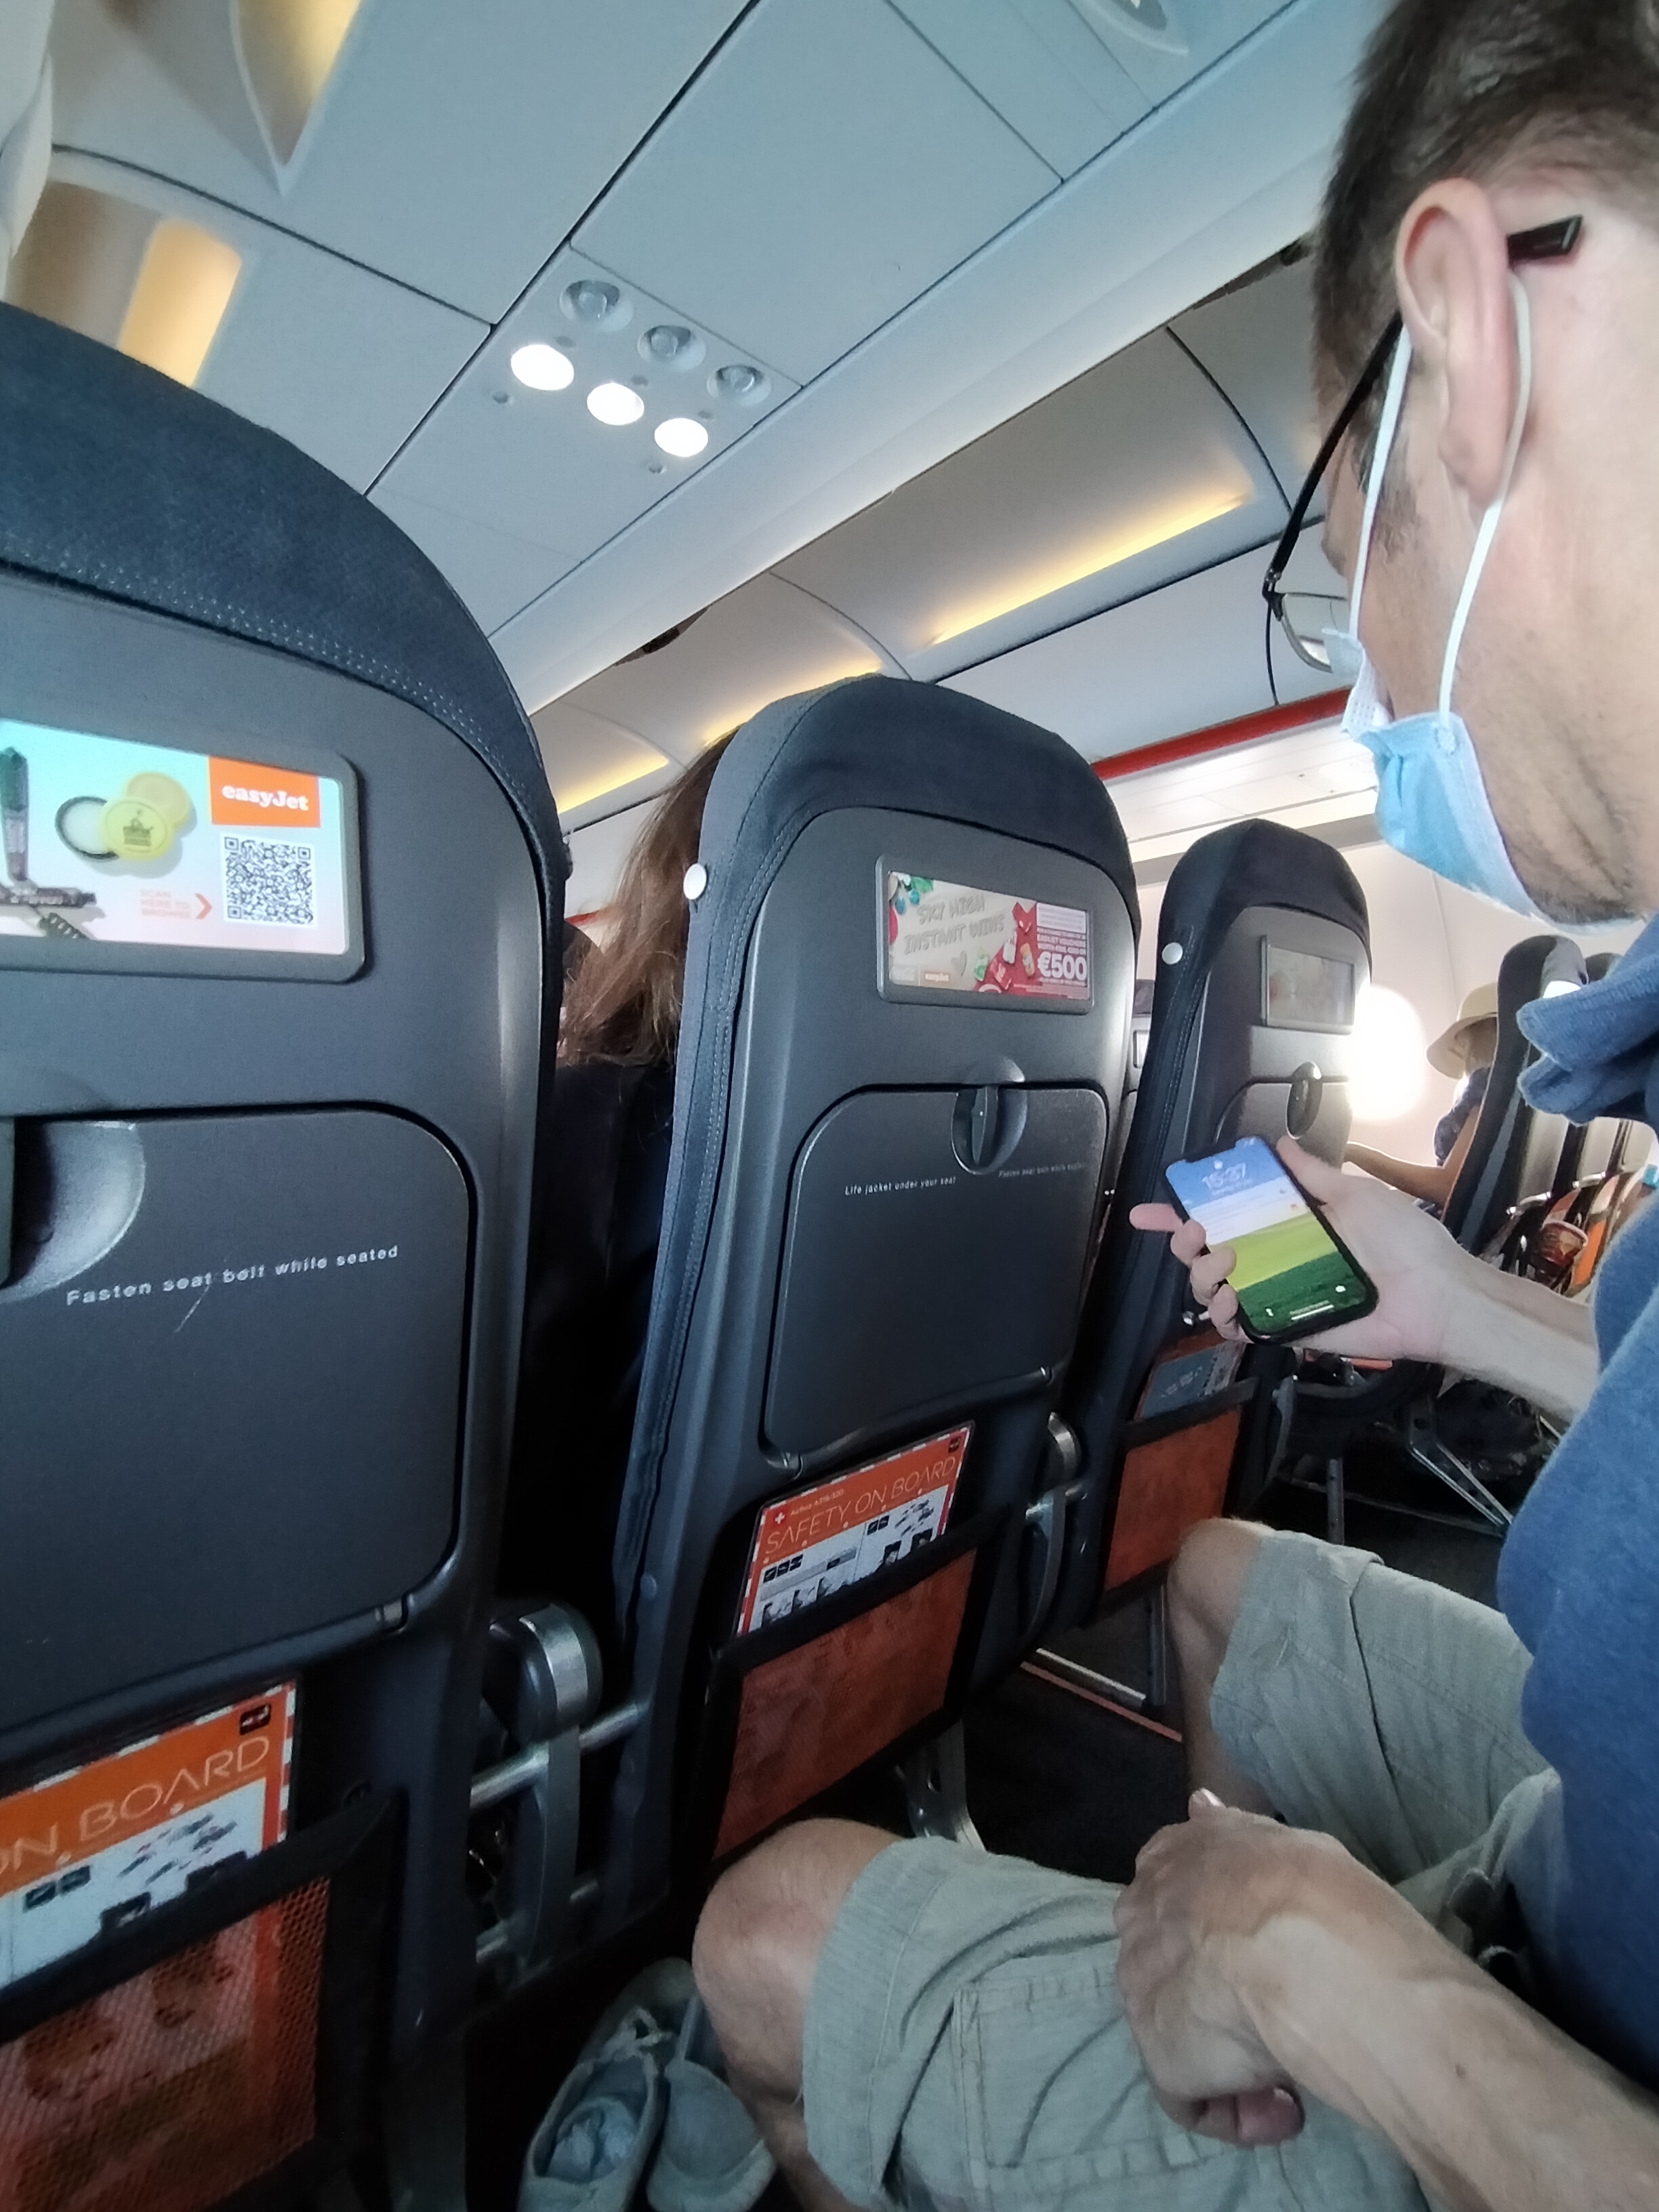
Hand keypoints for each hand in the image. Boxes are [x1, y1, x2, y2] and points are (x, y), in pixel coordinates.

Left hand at [1116, 1792, 1312, 2143]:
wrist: (1304, 1953)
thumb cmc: (1315, 1889)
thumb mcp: (1282, 1839)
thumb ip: (1235, 1833)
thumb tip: (1199, 1805)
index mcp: (1175, 1857)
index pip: (1173, 1887)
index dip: (1216, 1927)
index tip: (1265, 1948)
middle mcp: (1143, 1914)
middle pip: (1167, 1957)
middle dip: (1215, 1987)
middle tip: (1279, 2002)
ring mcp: (1142, 1987)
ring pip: (1180, 2029)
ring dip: (1231, 2050)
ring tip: (1293, 2061)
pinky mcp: (1158, 2057)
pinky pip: (1193, 2097)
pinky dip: (1239, 2111)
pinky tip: (1286, 2105)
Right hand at [1127, 1137, 1473, 1364]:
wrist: (1435, 1295)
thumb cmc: (1405, 1241)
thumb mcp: (1356, 1194)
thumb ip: (1313, 1174)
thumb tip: (1278, 1143)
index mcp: (1286, 1225)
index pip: (1225, 1215)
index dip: (1181, 1213)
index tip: (1146, 1211)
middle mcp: (1273, 1259)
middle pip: (1203, 1253)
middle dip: (1183, 1239)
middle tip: (1199, 1231)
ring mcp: (1275, 1293)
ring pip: (1209, 1288)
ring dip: (1201, 1274)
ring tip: (1227, 1262)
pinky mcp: (1284, 1326)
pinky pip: (1236, 1327)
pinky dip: (1221, 1316)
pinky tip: (1230, 1301)